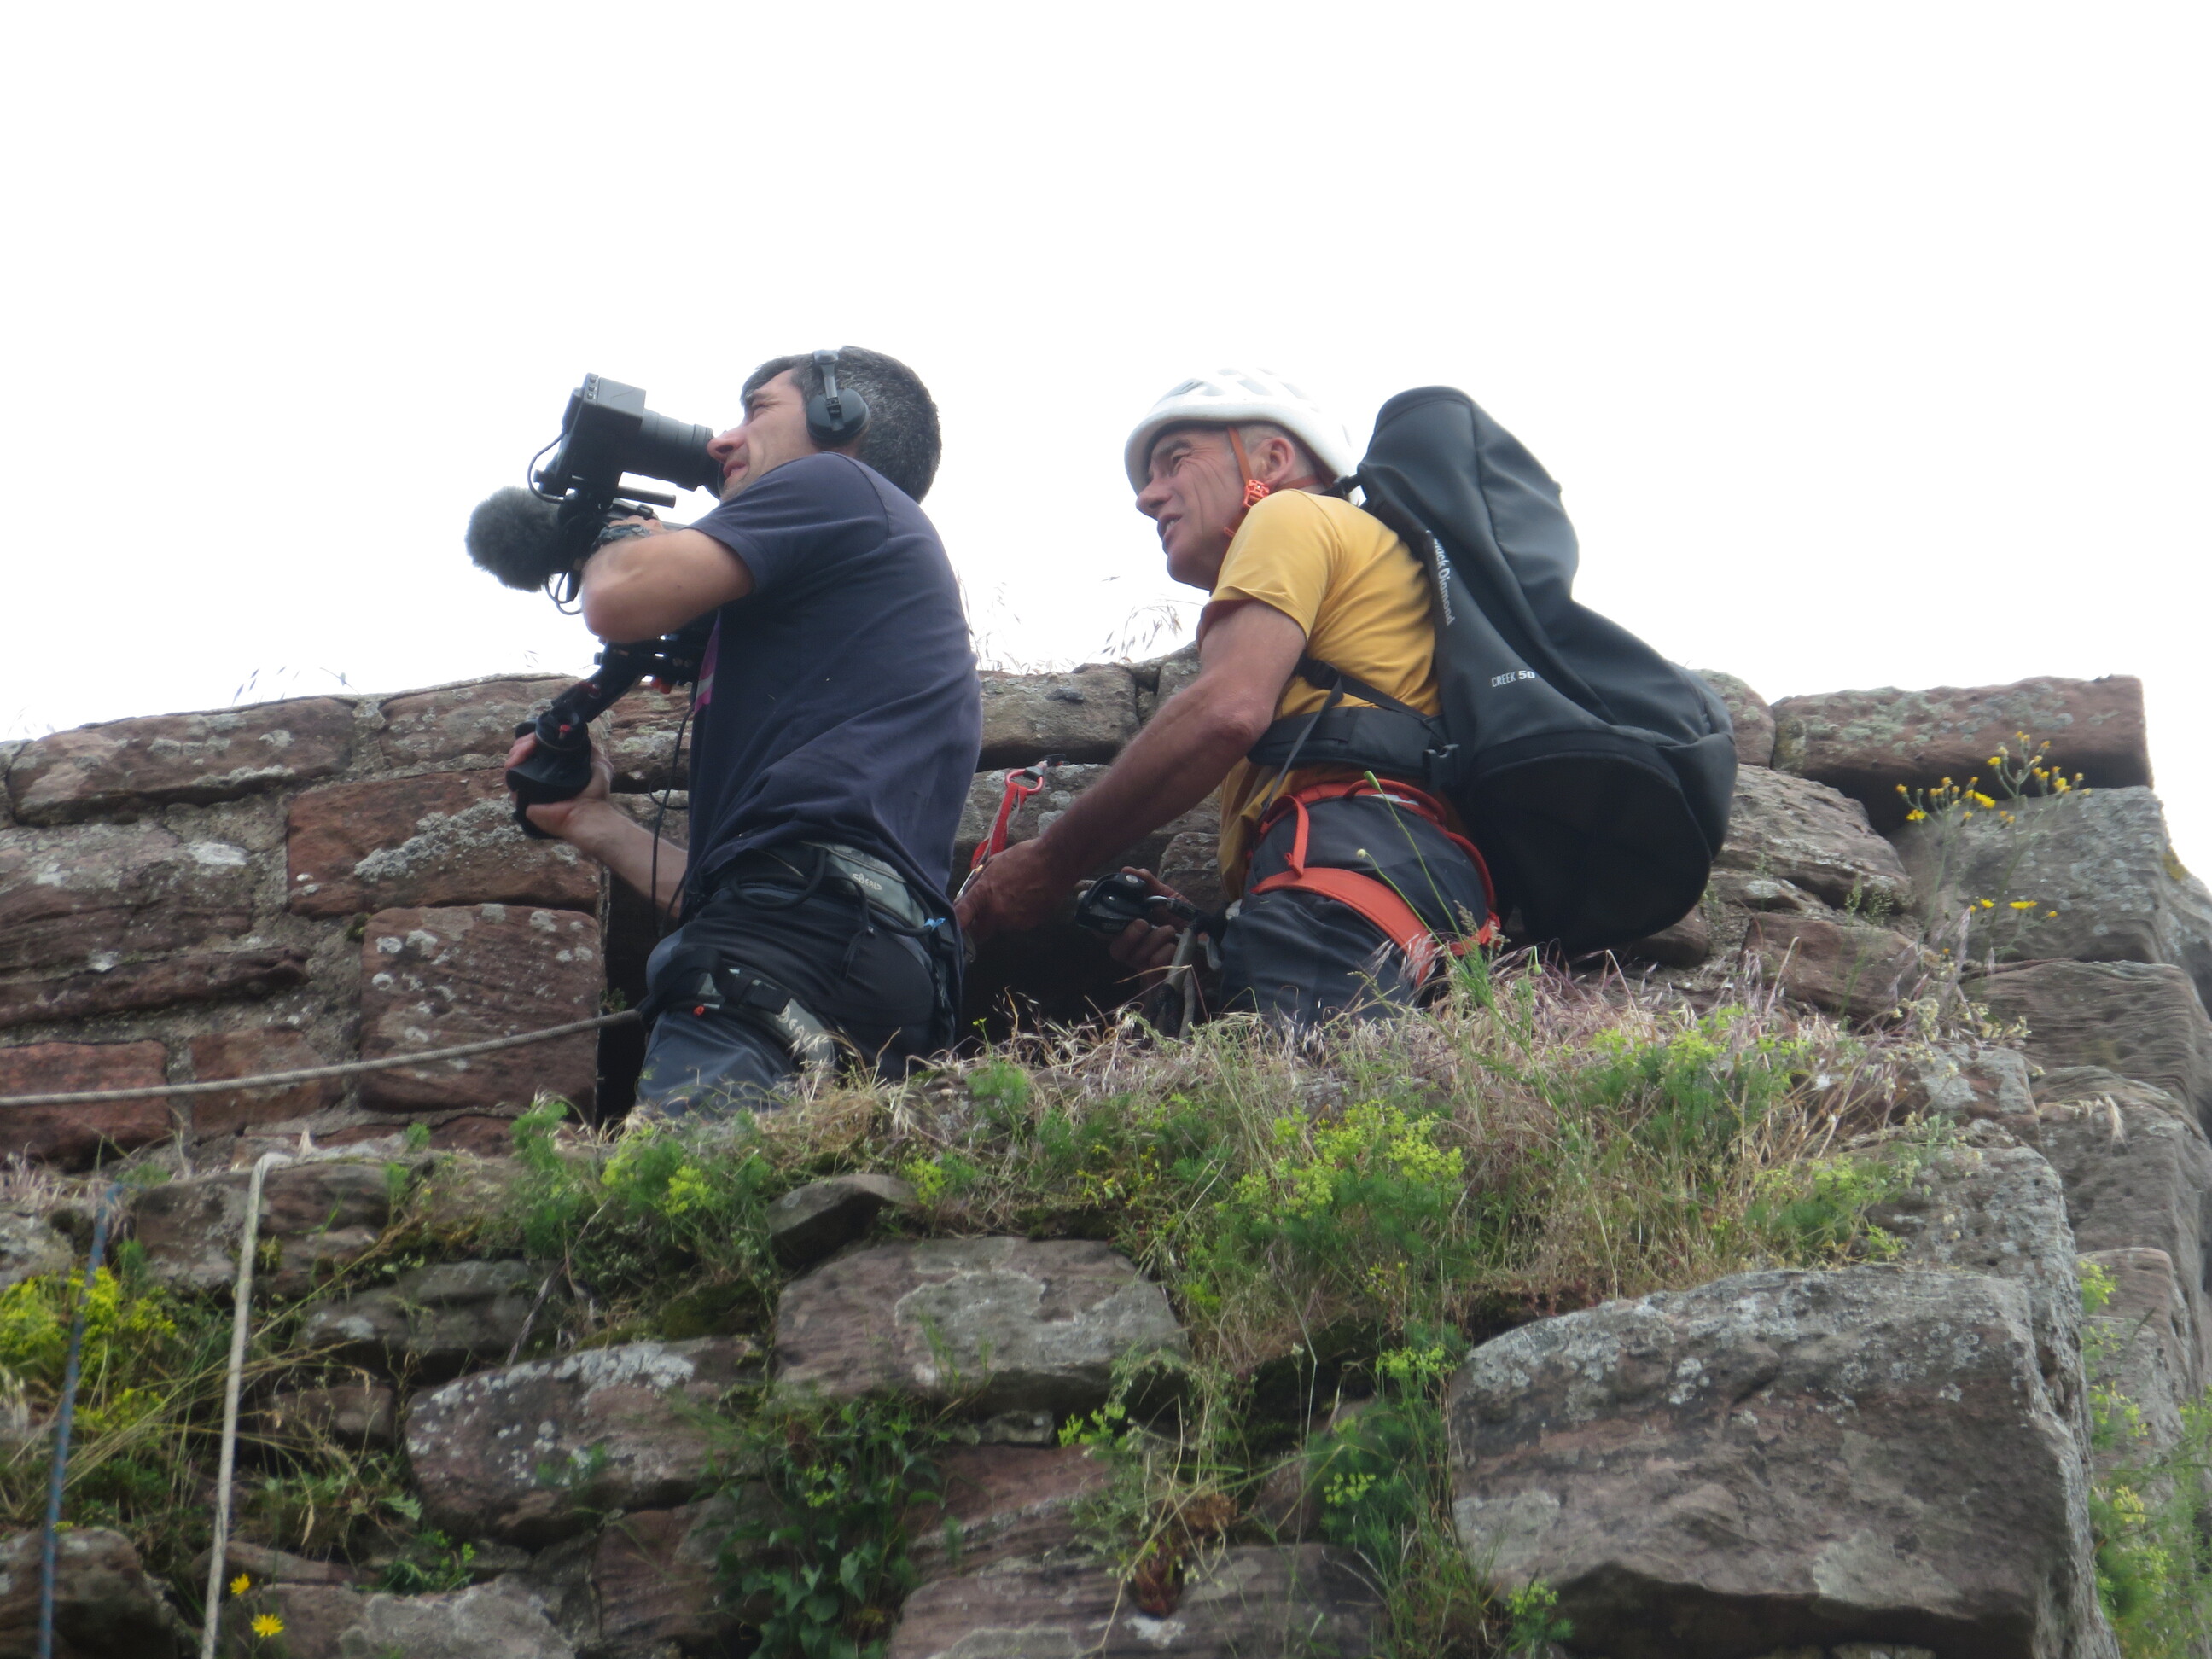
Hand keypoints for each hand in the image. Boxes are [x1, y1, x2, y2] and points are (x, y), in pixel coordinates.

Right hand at [505, 732, 616, 842]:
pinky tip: (520, 756)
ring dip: (517, 750)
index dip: (533, 740)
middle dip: (523, 743)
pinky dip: (511, 764)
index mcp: (553, 772)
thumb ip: (591, 751)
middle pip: (521, 755)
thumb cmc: (595, 794)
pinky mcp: (521, 797)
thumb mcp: (599, 765)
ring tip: (527, 746)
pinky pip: (510, 778)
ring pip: (513, 764)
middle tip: (532, 740)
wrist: (587, 813)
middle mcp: (539, 779)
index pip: (536, 752)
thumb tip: (582, 737)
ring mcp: (528, 787)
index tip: (538, 735)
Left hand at [955, 837, 1076, 943]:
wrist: (1056, 862)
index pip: (960, 918)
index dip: (955, 925)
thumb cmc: (1023, 857)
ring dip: (1001, 918)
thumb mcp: (993, 863)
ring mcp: (1013, 922)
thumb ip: (976, 883)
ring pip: (1000, 928)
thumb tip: (965, 897)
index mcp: (982, 895)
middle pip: (979, 934)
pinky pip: (1017, 925)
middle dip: (980, 927)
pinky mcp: (1029, 925)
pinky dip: (1018, 917)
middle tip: (985, 912)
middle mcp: (995, 913)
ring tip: (1014, 896)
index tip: (953, 926)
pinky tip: (1026, 899)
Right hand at [1105, 869, 1188, 986]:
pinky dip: (1165, 953)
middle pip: (1117, 951)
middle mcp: (1135, 950)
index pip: (1105, 933)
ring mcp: (1148, 965)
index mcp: (1130, 931)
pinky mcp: (1163, 975)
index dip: (1102, 927)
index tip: (1114, 913)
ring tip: (1170, 930)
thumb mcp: (1166, 896)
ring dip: (1154, 940)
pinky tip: (1175, 945)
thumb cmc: (1183, 916)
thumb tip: (1126, 870)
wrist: (1210, 933)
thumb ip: (1147, 884)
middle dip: (1129, 935)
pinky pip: (1155, 966)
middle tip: (1143, 923)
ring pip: (1137, 957)